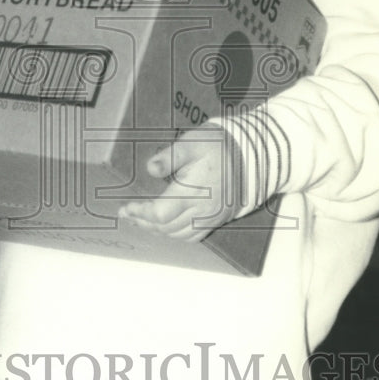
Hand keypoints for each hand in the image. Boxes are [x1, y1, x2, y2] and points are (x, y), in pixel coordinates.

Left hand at [118, 128, 244, 242]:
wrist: (253, 156)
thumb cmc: (220, 146)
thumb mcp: (192, 142)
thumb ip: (169, 156)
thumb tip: (151, 168)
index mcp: (193, 192)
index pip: (159, 213)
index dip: (140, 213)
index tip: (125, 208)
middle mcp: (202, 210)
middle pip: (166, 227)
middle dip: (143, 222)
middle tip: (129, 214)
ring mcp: (211, 217)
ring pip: (178, 235)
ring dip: (158, 230)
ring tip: (143, 220)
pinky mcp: (218, 219)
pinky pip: (193, 237)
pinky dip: (176, 234)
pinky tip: (167, 226)